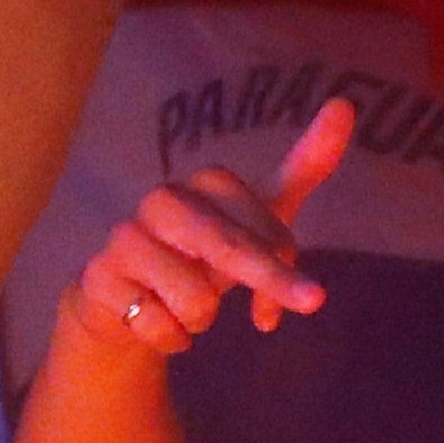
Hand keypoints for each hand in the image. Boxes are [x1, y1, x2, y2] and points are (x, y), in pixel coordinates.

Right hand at [61, 99, 347, 361]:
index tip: (305, 300)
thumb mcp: (258, 219)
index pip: (266, 229)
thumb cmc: (201, 255)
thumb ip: (302, 168)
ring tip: (181, 305)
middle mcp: (163, 200)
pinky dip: (169, 337)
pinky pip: (159, 326)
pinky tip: (151, 320)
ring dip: (199, 319)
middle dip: (264, 286)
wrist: (125, 299)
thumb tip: (345, 104)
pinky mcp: (98, 277)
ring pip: (195, 299)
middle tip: (273, 322)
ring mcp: (125, 237)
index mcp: (207, 183)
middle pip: (229, 250)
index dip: (284, 271)